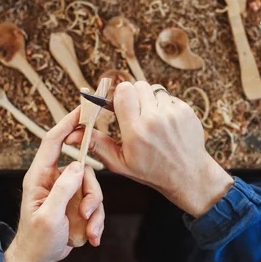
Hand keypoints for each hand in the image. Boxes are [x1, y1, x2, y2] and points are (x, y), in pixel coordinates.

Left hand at [4, 108, 105, 261]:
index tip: (83, 110)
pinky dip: (96, 222)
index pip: (53, 141)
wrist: (37, 261)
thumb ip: (63, 189)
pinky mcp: (76, 204)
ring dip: (94, 211)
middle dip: (91, 192)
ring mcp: (67, 192)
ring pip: (92, 188)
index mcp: (40, 176)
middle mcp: (54, 180)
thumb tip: (77, 165)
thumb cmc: (36, 240)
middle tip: (86, 213)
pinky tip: (92, 237)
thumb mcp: (49, 216)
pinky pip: (95, 205)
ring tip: (88, 231)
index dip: (68, 123)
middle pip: (83, 169)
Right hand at [66, 82, 233, 217]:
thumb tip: (72, 133)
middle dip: (134, 96)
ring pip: (154, 90)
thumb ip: (97, 144)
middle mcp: (155, 120)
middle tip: (135, 113)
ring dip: (150, 102)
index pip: (123, 90)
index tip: (119, 105)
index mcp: (136, 131)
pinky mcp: (187, 111)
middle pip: (138, 85)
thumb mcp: (120, 163)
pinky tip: (166, 125)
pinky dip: (165, 107)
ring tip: (152, 121)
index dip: (119, 95)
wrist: (188, 175)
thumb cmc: (151, 171)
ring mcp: (173, 114)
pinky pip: (169, 97)